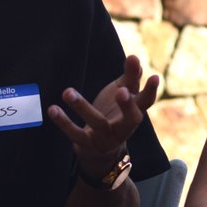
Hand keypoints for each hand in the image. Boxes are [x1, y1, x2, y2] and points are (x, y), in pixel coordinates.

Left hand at [47, 55, 159, 170]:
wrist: (100, 148)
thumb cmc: (114, 113)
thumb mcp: (122, 93)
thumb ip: (129, 77)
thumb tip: (134, 57)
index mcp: (135, 113)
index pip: (147, 102)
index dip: (151, 90)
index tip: (154, 76)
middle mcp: (124, 127)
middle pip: (131, 119)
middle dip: (128, 105)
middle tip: (122, 92)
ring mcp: (106, 137)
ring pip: (97, 123)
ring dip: (82, 107)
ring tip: (67, 92)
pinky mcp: (88, 144)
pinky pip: (75, 134)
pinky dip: (63, 122)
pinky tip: (52, 109)